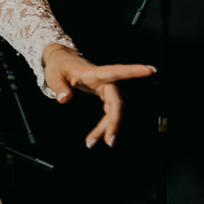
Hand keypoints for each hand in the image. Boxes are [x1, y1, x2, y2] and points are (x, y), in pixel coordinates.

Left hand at [41, 43, 155, 148]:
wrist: (60, 61)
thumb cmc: (58, 66)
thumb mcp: (53, 75)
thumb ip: (59, 87)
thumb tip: (64, 100)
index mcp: (94, 72)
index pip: (116, 71)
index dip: (133, 71)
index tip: (150, 70)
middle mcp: (104, 81)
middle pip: (116, 102)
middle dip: (115, 121)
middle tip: (110, 141)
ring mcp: (105, 88)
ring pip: (113, 110)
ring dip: (107, 127)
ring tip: (92, 143)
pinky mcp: (103, 95)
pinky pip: (108, 112)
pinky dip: (103, 125)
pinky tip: (95, 136)